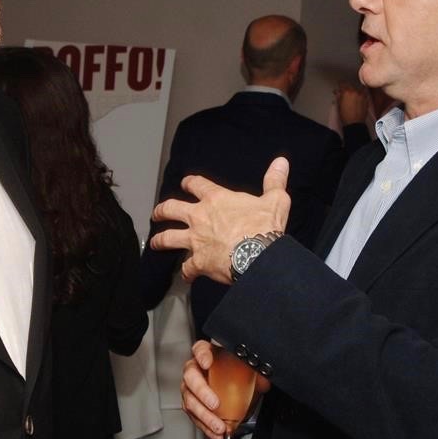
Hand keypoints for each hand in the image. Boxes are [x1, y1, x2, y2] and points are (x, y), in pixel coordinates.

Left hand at [151, 157, 289, 283]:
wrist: (258, 254)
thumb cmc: (264, 226)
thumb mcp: (274, 200)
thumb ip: (274, 181)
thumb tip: (281, 162)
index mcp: (216, 200)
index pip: (196, 185)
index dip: (189, 183)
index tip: (185, 183)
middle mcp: (199, 217)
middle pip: (171, 209)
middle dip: (161, 210)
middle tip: (158, 213)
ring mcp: (195, 240)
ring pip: (168, 238)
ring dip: (160, 240)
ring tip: (156, 243)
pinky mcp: (198, 261)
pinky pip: (186, 268)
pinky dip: (186, 273)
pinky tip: (186, 276)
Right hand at [181, 340, 270, 438]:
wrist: (237, 389)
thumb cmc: (238, 374)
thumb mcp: (249, 369)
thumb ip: (255, 368)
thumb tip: (266, 374)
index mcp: (208, 355)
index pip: (200, 349)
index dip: (201, 355)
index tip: (207, 362)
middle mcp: (196, 370)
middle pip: (190, 376)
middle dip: (202, 392)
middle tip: (215, 404)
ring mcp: (192, 388)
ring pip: (190, 400)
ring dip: (205, 415)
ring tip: (218, 425)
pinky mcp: (193, 405)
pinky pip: (195, 416)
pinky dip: (206, 426)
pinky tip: (215, 432)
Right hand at [336, 82, 369, 124]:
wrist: (354, 123)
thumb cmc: (346, 116)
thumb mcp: (339, 105)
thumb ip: (338, 96)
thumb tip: (337, 92)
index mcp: (347, 92)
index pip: (342, 84)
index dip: (340, 85)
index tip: (339, 86)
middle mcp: (355, 92)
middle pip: (350, 86)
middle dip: (346, 88)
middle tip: (343, 93)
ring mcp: (361, 95)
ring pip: (357, 89)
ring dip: (353, 91)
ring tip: (351, 97)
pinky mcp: (366, 99)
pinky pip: (362, 94)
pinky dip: (359, 95)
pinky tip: (357, 99)